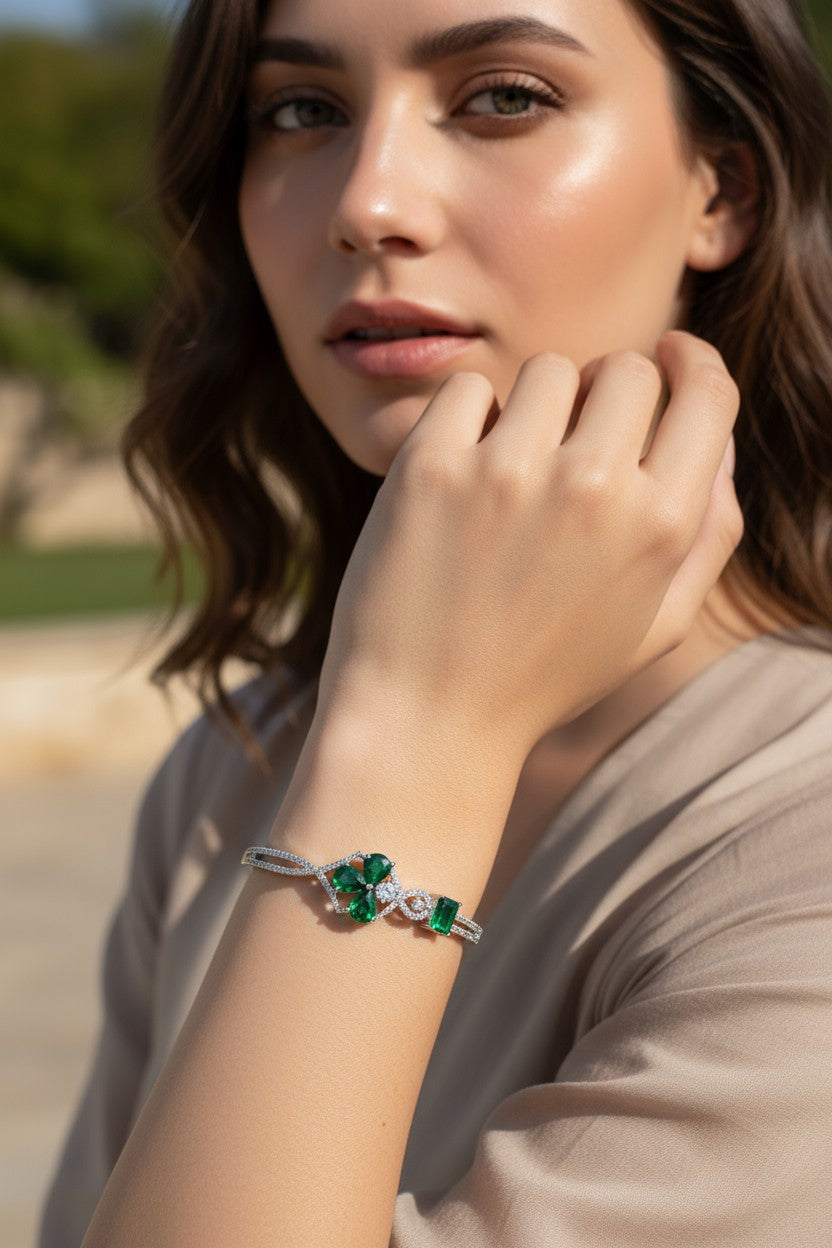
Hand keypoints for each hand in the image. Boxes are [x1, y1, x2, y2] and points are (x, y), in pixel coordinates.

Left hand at [316, 330, 742, 766]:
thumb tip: (718, 437)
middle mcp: (594, 488)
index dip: (689, 362)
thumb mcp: (656, 624)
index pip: (707, 391)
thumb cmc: (546, 674)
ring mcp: (509, 472)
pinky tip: (460, 475)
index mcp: (661, 527)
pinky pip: (467, 388)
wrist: (428, 717)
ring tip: (511, 473)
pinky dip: (465, 421)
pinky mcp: (431, 466)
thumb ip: (709, 531)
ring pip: (547, 371)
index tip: (665, 356)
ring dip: (534, 409)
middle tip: (573, 441)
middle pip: (625, 368)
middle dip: (606, 394)